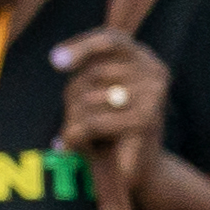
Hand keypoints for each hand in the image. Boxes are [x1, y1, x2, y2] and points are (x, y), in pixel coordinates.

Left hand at [51, 24, 173, 199]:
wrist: (138, 169)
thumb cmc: (112, 125)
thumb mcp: (100, 89)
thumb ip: (86, 69)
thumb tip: (57, 57)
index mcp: (145, 58)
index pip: (111, 39)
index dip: (81, 46)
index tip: (54, 62)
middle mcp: (155, 73)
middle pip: (93, 73)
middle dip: (73, 96)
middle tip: (72, 117)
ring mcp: (154, 97)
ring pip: (89, 98)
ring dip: (72, 118)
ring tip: (75, 132)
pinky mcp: (146, 123)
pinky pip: (93, 123)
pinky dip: (73, 135)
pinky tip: (69, 144)